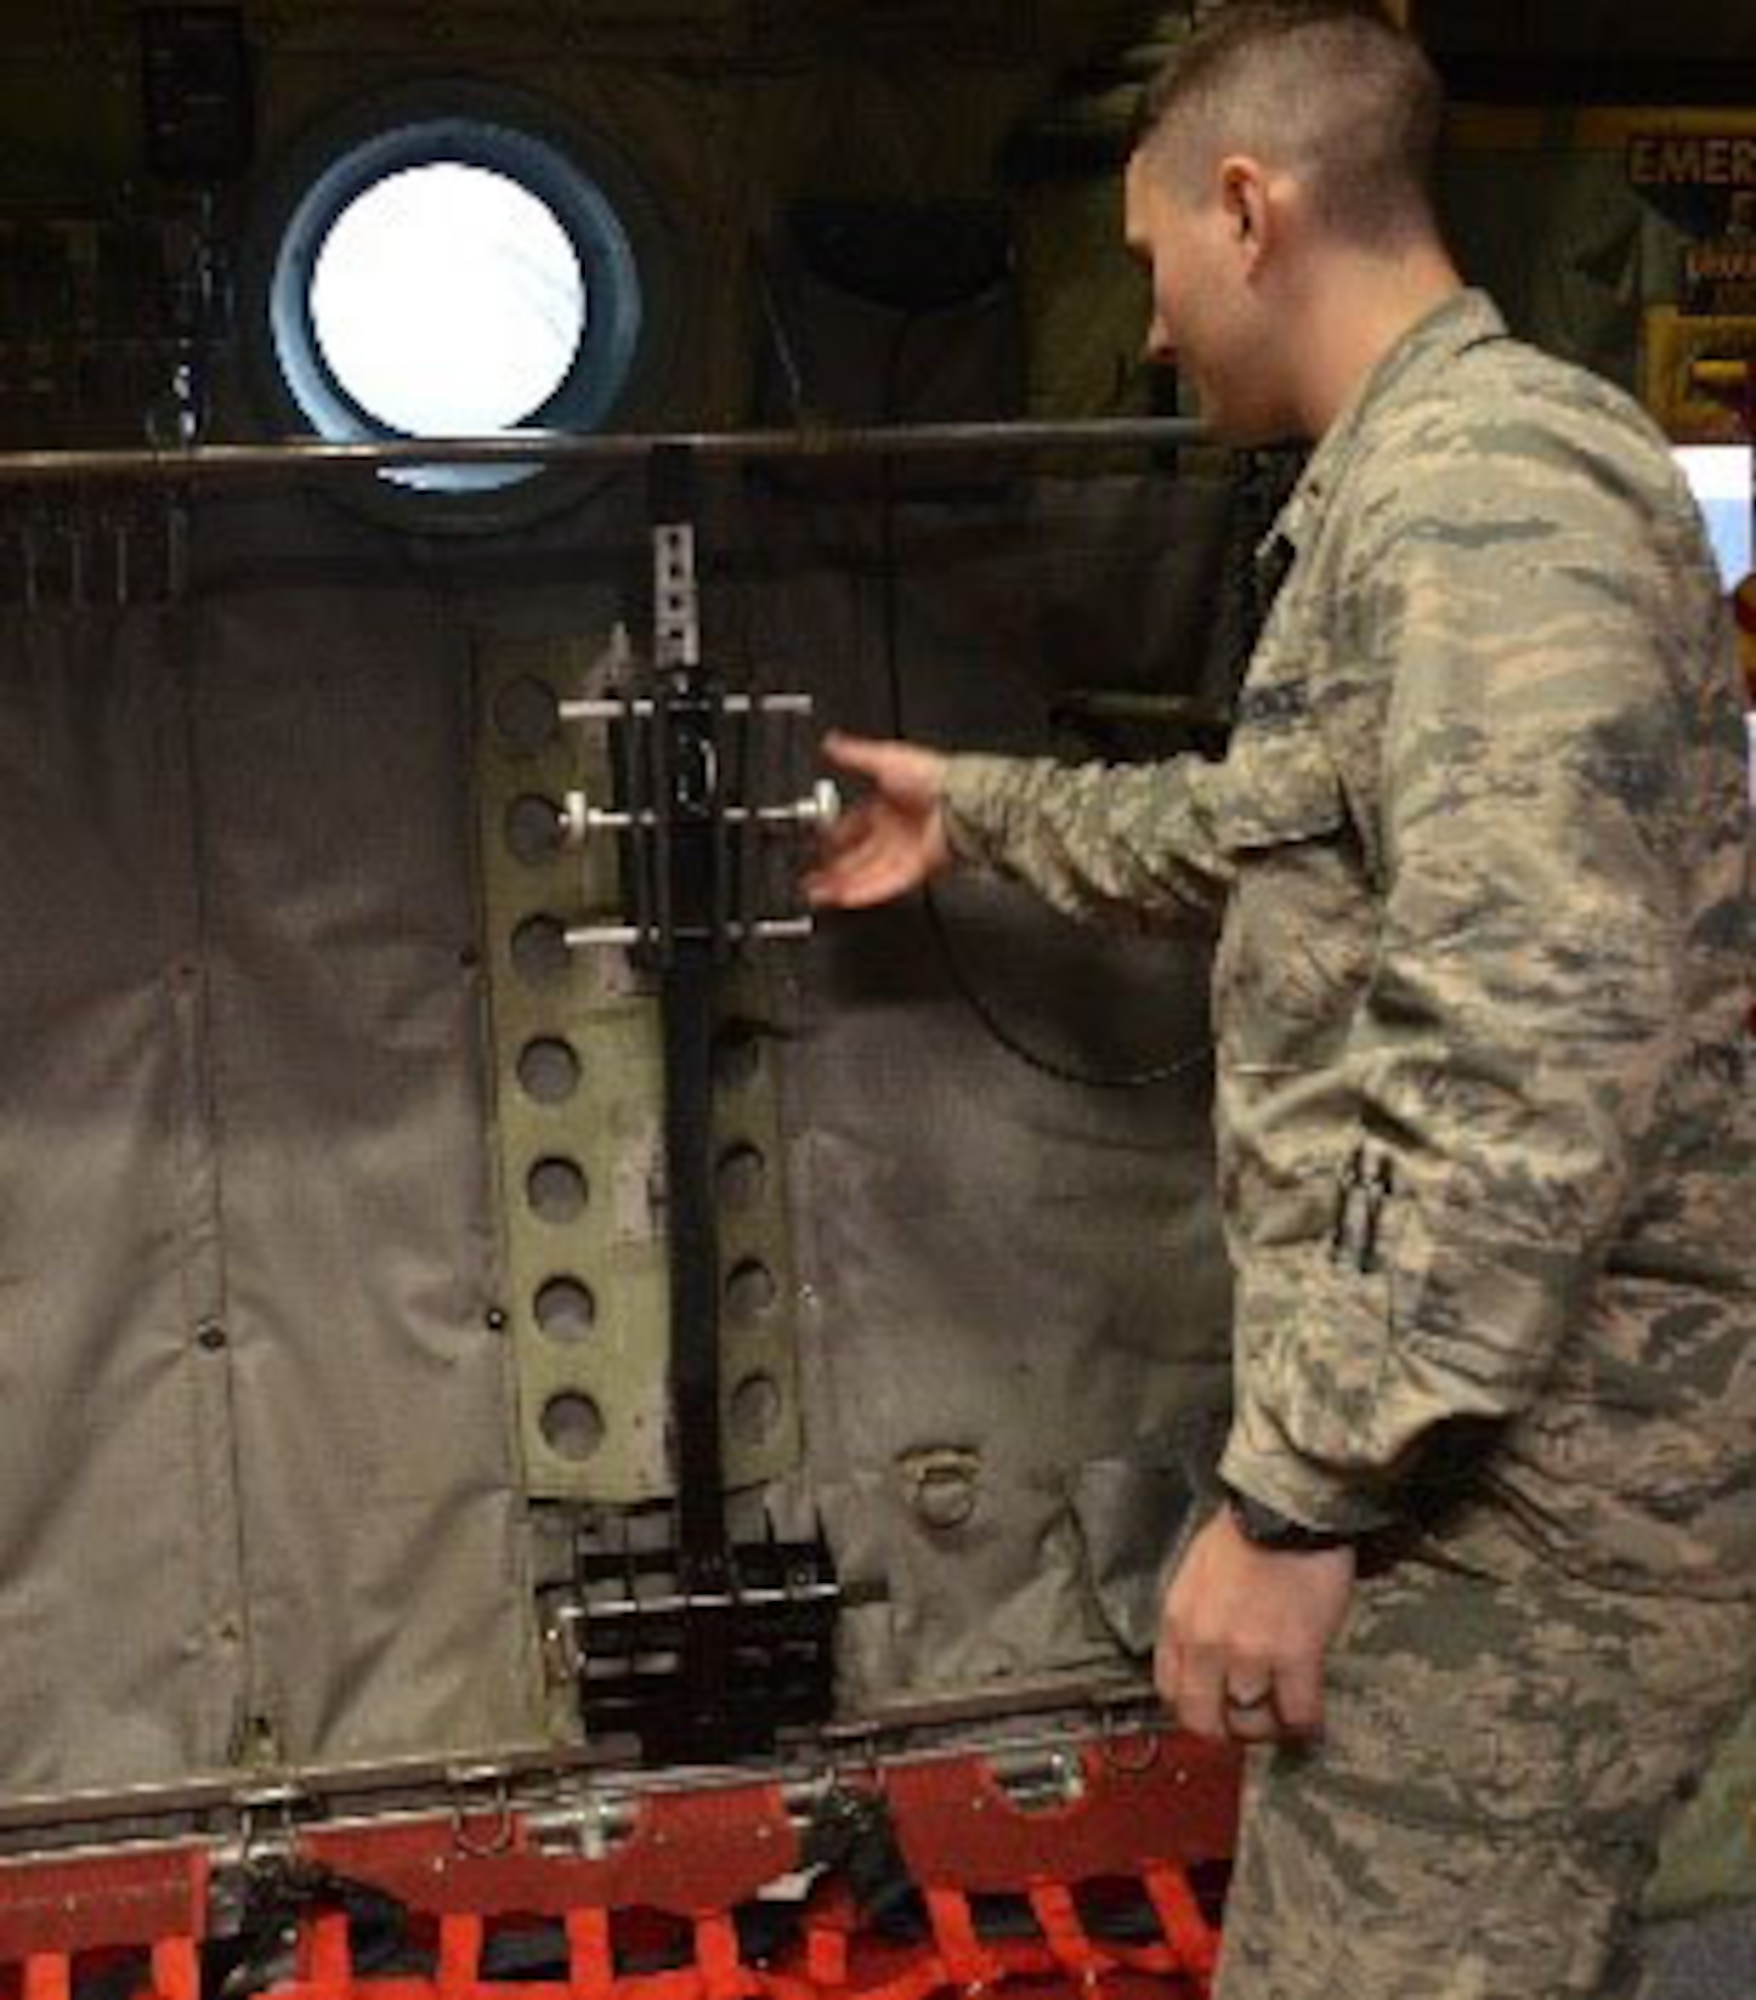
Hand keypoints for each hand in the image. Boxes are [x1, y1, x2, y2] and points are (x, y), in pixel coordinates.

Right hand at [803, 730, 953, 908]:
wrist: (962, 800)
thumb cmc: (932, 776)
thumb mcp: (885, 758)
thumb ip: (855, 755)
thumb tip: (830, 743)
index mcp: (886, 805)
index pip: (852, 824)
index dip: (832, 835)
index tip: (815, 843)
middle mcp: (894, 831)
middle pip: (856, 855)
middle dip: (831, 867)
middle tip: (809, 877)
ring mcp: (904, 853)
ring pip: (865, 873)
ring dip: (840, 885)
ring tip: (816, 894)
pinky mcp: (915, 870)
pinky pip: (883, 885)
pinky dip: (862, 892)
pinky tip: (842, 898)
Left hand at [1156, 1507, 1354, 1743]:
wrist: (1286, 1511)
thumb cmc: (1245, 1534)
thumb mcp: (1195, 1574)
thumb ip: (1194, 1620)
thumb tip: (1204, 1657)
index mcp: (1178, 1622)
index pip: (1170, 1693)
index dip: (1195, 1709)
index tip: (1215, 1709)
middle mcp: (1206, 1644)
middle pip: (1203, 1721)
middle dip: (1227, 1730)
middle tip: (1250, 1722)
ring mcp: (1249, 1654)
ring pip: (1252, 1723)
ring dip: (1269, 1726)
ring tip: (1283, 1714)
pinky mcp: (1294, 1655)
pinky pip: (1296, 1715)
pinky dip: (1305, 1724)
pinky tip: (1310, 1715)